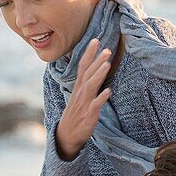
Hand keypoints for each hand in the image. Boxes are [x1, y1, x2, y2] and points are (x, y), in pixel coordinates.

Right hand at [55, 38, 112, 159]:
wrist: (67, 135)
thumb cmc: (76, 114)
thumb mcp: (80, 96)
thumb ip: (87, 83)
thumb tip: (95, 70)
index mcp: (78, 87)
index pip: (83, 66)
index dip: (89, 53)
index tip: (95, 40)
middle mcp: (80, 93)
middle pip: (88, 73)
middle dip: (96, 61)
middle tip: (106, 49)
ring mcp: (84, 103)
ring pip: (90, 86)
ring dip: (98, 75)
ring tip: (107, 64)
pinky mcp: (88, 115)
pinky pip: (95, 106)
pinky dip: (101, 98)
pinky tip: (108, 91)